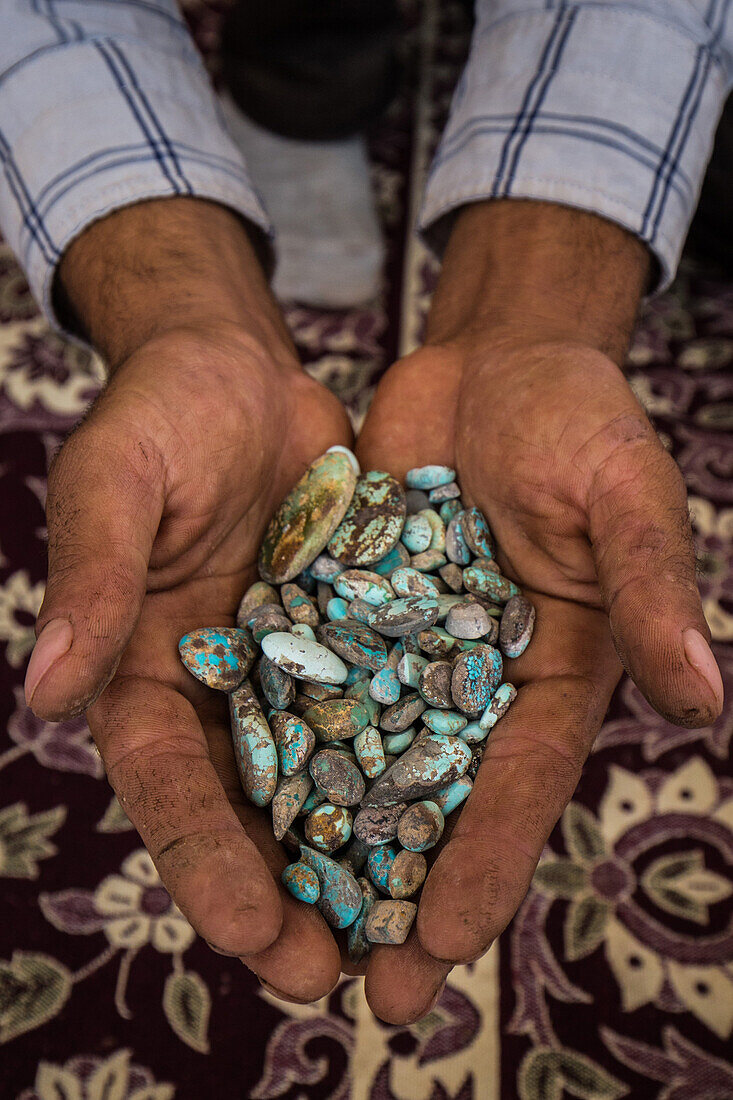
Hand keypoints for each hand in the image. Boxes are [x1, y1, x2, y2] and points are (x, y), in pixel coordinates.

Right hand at [25, 199, 351, 999]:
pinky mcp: (355, 637)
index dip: (201, 858)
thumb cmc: (161, 415)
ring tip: (401, 942)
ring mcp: (291, 668)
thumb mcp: (119, 481)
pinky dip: (411, 772)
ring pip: (325, 779)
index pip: (168, 781)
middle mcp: (220, 687)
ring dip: (356, 860)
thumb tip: (46, 694)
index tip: (244, 932)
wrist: (237, 369)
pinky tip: (452, 829)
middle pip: (249, 807)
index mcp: (144, 669)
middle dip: (283, 892)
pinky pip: (388, 708)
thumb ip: (93, 578)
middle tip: (329, 975)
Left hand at [356, 201, 723, 1022]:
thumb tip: (707, 702)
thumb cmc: (580, 420)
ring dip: (331, 846)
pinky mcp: (345, 612)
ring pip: (362, 760)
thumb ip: (650, 591)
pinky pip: (307, 682)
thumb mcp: (624, 497)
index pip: (524, 784)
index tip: (446, 940)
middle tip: (366, 994)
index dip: (490, 861)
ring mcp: (404, 651)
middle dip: (404, 893)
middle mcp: (476, 681)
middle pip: (438, 801)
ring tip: (288, 932)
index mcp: (556, 673)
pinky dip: (279, 743)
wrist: (497, 361)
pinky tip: (238, 806)